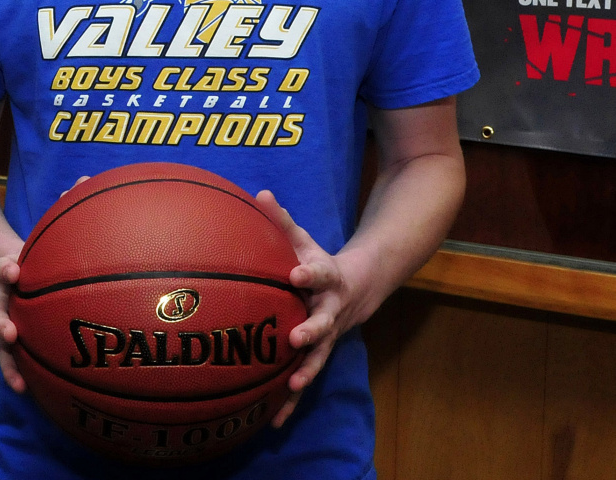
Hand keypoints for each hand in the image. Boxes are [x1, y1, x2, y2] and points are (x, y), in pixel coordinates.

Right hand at [0, 178, 90, 391]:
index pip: (1, 265)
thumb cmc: (33, 244)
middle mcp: (2, 293)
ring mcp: (4, 313)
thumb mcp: (44, 223)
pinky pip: (11, 355)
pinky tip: (26, 390)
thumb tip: (89, 177)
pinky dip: (16, 371)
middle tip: (10, 328)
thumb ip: (64, 202)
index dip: (4, 267)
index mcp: (8, 266)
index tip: (13, 269)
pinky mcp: (12, 331)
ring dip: (7, 355)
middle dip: (0, 319)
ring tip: (17, 376)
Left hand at [256, 190, 357, 428]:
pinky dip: (291, 401)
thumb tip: (259, 193)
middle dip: (311, 330)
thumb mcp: (305, 241)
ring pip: (317, 357)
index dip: (307, 273)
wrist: (356, 289)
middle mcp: (329, 310)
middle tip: (296, 337)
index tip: (294, 272)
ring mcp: (326, 336)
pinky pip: (303, 378)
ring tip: (291, 386)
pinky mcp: (317, 355)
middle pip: (322, 322)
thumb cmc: (318, 263)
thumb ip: (282, 221)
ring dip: (305, 371)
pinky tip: (274, 422)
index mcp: (325, 279)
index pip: (317, 273)